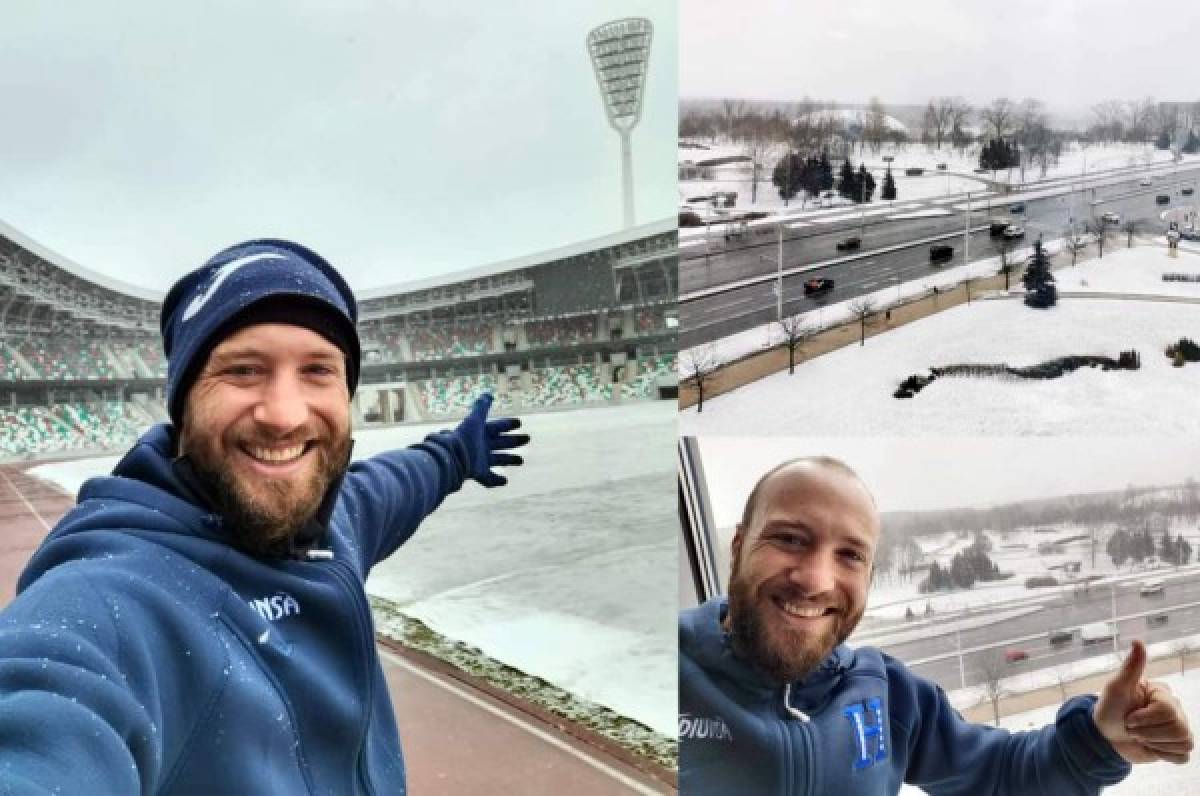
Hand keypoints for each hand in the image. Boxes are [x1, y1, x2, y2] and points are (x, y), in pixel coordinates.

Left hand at [454, 393, 528, 486]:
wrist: (453, 456)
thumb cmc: (464, 436)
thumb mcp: (475, 419)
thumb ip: (481, 407)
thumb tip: (488, 394)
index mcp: (482, 433)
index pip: (497, 427)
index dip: (508, 424)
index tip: (519, 423)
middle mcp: (482, 446)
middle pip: (501, 443)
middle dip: (514, 441)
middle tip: (527, 438)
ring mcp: (481, 460)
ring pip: (498, 459)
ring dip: (509, 459)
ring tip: (520, 460)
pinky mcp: (479, 473)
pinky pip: (489, 478)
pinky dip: (496, 480)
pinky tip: (505, 481)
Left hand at [1093, 640, 1193, 763]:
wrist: (1104, 735)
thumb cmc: (1110, 708)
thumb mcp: (1116, 687)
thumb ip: (1131, 667)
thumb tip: (1137, 641)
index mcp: (1163, 694)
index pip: (1167, 711)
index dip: (1144, 718)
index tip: (1128, 717)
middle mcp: (1176, 710)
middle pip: (1178, 729)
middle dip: (1148, 732)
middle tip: (1133, 728)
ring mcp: (1177, 729)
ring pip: (1183, 743)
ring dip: (1155, 744)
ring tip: (1141, 737)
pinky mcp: (1175, 747)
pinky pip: (1182, 757)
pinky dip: (1163, 755)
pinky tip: (1151, 747)